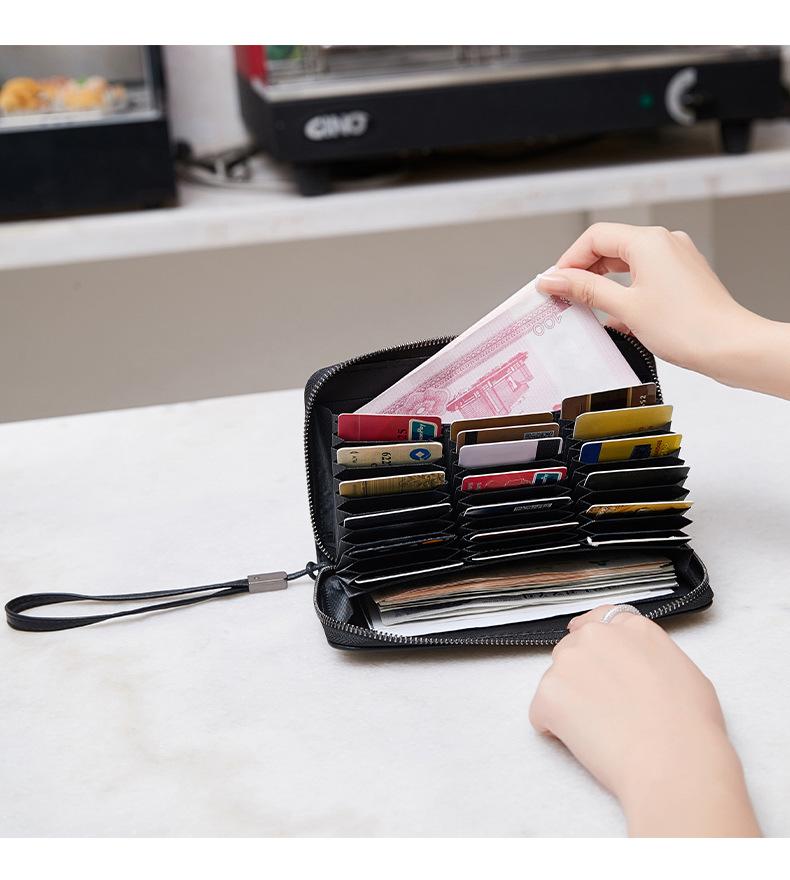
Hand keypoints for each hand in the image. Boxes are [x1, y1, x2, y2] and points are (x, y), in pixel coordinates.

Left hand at [529, 606, 760, 836]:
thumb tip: (638, 666)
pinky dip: (554, 728)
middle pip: (573, 650)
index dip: (591, 641)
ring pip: (556, 681)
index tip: (588, 655)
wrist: (674, 762)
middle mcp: (596, 636)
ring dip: (569, 703)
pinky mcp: (550, 692)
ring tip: (600, 731)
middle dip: (580, 677)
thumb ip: (650, 656)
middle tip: (603, 709)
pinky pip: (541, 712)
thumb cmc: (689, 727)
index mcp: (631, 628)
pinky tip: (585, 742)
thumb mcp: (684, 671)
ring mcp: (569, 662)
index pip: (598, 620)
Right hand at [536, 223, 789, 398]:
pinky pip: (644, 276)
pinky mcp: (683, 278)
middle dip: (583, 271)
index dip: (569, 260)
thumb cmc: (688, 327)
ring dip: (602, 282)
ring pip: (627, 263)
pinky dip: (624, 290)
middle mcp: (665, 243)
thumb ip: (585, 290)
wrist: (730, 347)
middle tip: (563, 296)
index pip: (595, 238)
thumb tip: (554, 280)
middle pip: (610, 247)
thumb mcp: (625, 307)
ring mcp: (676, 260)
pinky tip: (614, 315)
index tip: (553, 283)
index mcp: (649, 242)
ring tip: (585, 307)